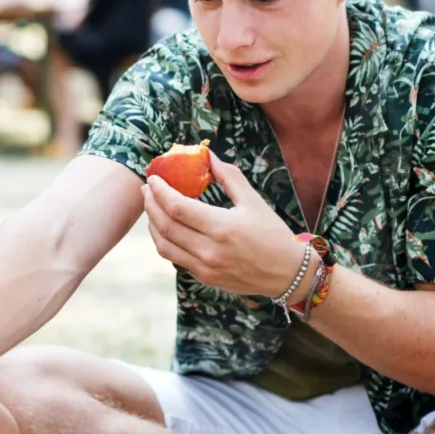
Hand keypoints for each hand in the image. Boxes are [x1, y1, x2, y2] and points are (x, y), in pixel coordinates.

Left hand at [143, 155, 301, 297]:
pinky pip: (175, 259)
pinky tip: (167, 228)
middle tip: (146, 189)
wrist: (288, 273)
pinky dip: (165, 241)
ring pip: (164, 246)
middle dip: (150, 205)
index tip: (153, 178)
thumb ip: (228, 176)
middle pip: (165, 226)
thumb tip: (207, 154)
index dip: (159, 191)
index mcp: (222, 227)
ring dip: (152, 225)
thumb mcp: (253, 201)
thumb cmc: (273, 233)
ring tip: (152, 208)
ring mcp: (205, 268)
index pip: (177, 207)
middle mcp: (210, 250)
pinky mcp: (205, 278)